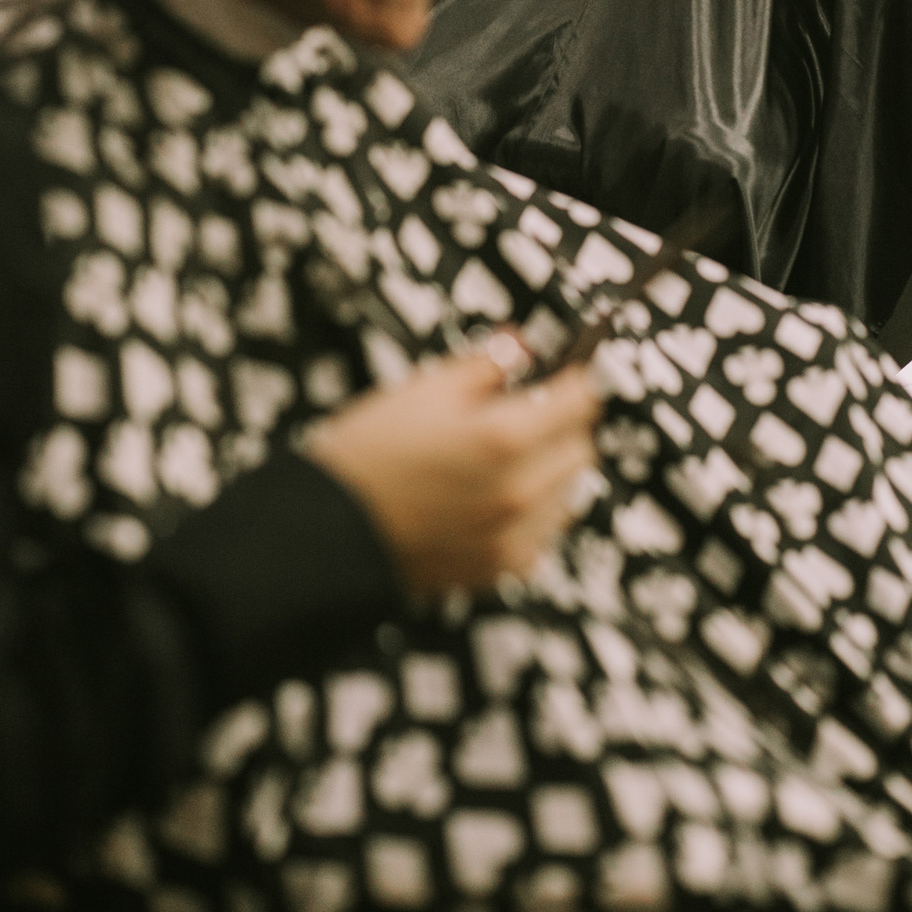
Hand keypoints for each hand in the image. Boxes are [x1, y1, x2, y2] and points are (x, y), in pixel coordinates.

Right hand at [304, 354, 600, 593]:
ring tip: (503, 458)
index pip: (583, 399)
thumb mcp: (424, 388)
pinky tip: (491, 495)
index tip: (566, 372)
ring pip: (571, 491)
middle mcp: (520, 491)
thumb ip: (487, 364)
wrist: (328, 531)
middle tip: (527, 412)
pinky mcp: (503, 567)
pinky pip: (545, 530)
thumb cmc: (368, 456)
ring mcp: (515, 535)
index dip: (574, 378)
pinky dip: (533, 510)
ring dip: (552, 468)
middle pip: (583, 447)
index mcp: (504, 439)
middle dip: (564, 425)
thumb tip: (523, 344)